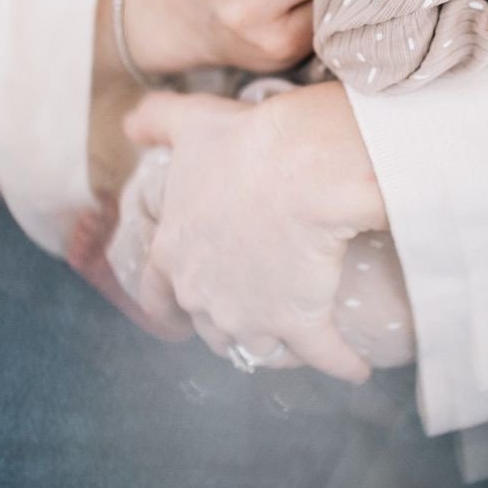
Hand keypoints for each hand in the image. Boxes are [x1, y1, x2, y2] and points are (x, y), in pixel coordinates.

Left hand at [123, 81, 386, 382]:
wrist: (305, 164)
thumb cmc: (247, 142)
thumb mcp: (193, 122)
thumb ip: (157, 121)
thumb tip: (129, 122)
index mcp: (172, 250)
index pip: (156, 296)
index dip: (167, 308)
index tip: (177, 319)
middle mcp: (202, 294)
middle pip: (210, 326)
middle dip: (229, 323)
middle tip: (253, 314)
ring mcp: (250, 315)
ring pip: (259, 347)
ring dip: (278, 347)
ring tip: (300, 342)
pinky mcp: (300, 322)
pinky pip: (323, 355)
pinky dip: (341, 364)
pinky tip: (357, 367)